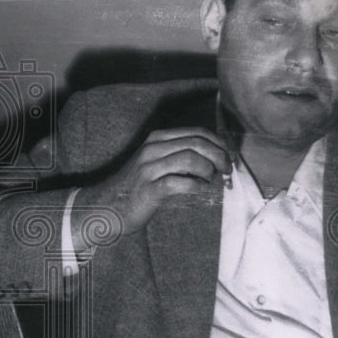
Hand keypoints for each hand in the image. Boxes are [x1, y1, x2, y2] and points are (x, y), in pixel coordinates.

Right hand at [76, 127, 230, 238]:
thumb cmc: (138, 186)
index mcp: (157, 139)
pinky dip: (196, 186)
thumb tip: (216, 156)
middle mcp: (152, 149)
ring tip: (212, 181)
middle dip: (219, 156)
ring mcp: (148, 168)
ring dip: (208, 170)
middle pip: (196, 143)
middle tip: (227, 170)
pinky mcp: (148, 189)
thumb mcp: (156, 161)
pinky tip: (200, 190)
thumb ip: (180, 154)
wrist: (108, 206)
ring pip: (189, 159)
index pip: (197, 132)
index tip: (229, 156)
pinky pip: (178, 183)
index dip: (219, 143)